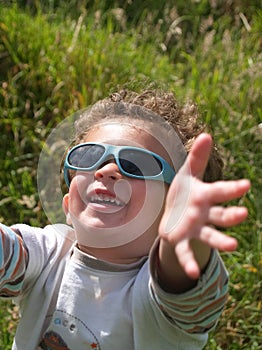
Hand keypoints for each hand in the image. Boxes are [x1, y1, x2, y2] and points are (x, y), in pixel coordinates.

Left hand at [159, 133, 249, 278]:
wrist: (172, 215)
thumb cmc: (184, 193)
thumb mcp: (187, 175)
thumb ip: (197, 158)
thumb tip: (206, 134)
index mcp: (206, 196)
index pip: (221, 191)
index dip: (232, 188)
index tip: (246, 185)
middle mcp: (205, 215)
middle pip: (221, 216)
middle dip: (232, 215)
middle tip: (243, 213)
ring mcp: (195, 229)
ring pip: (211, 236)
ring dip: (221, 241)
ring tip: (233, 245)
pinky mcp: (182, 241)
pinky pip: (186, 253)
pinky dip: (189, 262)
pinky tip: (192, 273)